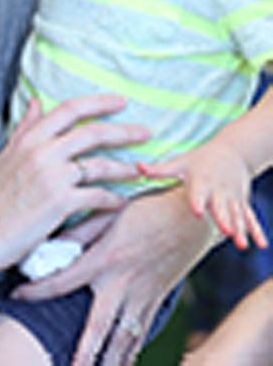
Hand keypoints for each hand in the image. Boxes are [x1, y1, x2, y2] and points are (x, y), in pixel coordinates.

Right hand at [0, 95, 149, 271]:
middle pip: (92, 133)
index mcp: (29, 139)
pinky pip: (98, 197)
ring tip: (141, 171)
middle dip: (124, 131)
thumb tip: (37, 101)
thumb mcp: (6, 156)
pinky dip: (113, 200)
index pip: (68, 109)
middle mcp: (42, 152)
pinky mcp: (61, 203)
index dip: (98, 102)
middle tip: (147, 133)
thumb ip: (25, 129)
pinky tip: (121, 203)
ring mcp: (52, 177)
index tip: (121, 101)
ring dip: (125, 168)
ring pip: (100, 165)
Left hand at [11, 186, 218, 365]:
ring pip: (123, 339)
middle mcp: (122, 284)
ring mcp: (142, 296)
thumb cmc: (145, 209)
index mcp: (104, 259)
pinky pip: (141, 333)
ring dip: (110, 362)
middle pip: (99, 328)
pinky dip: (130, 352)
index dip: (36, 290)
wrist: (190, 217)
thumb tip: (48, 244)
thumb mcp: (107, 213)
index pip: (62, 280)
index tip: (15, 296)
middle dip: (83, 354)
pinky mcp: (156, 301)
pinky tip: (122, 363)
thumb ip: (77, 231)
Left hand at [138, 142, 268, 250]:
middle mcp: (218, 190)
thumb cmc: (199, 159)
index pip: (198, 193)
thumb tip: (136, 167)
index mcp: (201, 181)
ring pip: (237, 215)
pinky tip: (262, 245)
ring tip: (242, 245)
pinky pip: (251, 217)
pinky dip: (257, 230)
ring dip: (241, 230)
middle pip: (221, 207)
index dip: (197, 201)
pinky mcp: (243, 203)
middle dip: (224, 219)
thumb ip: (160, 169)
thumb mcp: (180, 162)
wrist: (232, 150)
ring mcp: (233, 198)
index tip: (197, 212)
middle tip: (226, 232)